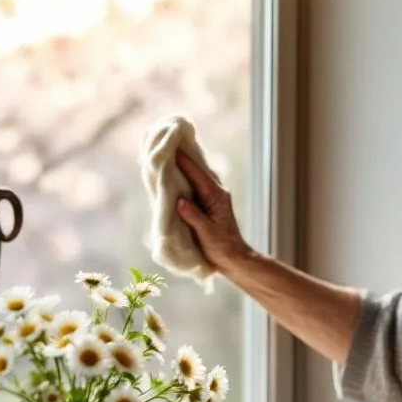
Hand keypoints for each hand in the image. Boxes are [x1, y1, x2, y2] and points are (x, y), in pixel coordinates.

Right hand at [174, 153, 253, 272]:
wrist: (235, 258)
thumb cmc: (222, 248)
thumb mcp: (207, 234)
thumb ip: (194, 217)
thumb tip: (180, 202)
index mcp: (216, 196)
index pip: (197, 174)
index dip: (183, 160)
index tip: (170, 146)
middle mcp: (215, 192)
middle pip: (196, 170)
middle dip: (182, 157)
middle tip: (166, 143)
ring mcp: (212, 197)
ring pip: (195, 177)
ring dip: (182, 166)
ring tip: (167, 154)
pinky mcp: (208, 203)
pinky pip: (194, 186)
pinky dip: (184, 178)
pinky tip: (174, 175)